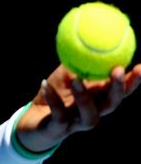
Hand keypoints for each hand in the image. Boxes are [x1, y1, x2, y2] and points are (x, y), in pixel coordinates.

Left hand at [16, 63, 140, 151]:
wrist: (32, 119)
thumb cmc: (54, 92)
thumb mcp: (66, 73)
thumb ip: (78, 58)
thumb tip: (88, 33)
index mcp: (98, 98)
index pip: (121, 91)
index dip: (133, 81)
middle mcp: (92, 112)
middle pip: (111, 104)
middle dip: (117, 88)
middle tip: (117, 70)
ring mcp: (75, 124)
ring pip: (89, 117)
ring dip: (85, 98)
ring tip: (77, 79)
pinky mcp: (57, 130)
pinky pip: (58, 116)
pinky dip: (53, 100)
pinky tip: (46, 84)